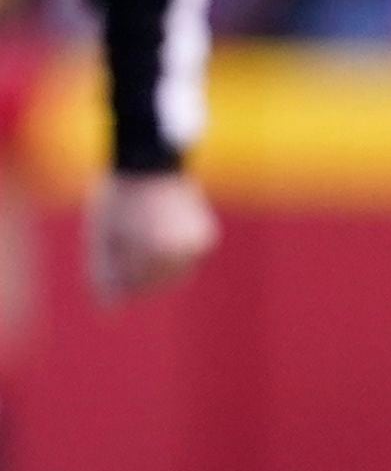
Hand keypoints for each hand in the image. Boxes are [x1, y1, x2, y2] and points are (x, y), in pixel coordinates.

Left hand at [87, 171, 218, 302]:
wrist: (150, 164)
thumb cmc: (120, 200)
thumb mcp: (105, 238)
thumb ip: (106, 273)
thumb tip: (109, 307)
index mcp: (155, 253)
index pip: (135, 286)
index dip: (118, 285)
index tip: (107, 281)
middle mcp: (183, 251)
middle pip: (158, 282)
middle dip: (139, 278)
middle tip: (121, 267)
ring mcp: (197, 246)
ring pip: (175, 273)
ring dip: (157, 269)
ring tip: (137, 249)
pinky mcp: (206, 237)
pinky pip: (185, 259)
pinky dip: (171, 256)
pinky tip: (156, 240)